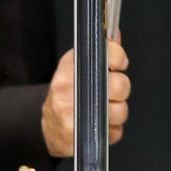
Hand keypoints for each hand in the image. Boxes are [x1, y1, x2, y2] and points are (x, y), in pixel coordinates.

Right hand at [41, 41, 131, 157]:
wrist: (49, 125)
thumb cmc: (66, 94)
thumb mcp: (77, 66)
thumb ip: (100, 51)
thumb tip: (114, 34)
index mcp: (70, 66)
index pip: (106, 53)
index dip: (119, 58)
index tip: (119, 64)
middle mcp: (68, 88)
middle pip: (119, 85)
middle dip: (122, 90)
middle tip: (112, 91)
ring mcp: (71, 113)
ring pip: (120, 111)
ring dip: (118, 113)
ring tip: (105, 110)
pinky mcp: (77, 136)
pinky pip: (114, 132)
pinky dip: (113, 130)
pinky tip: (99, 125)